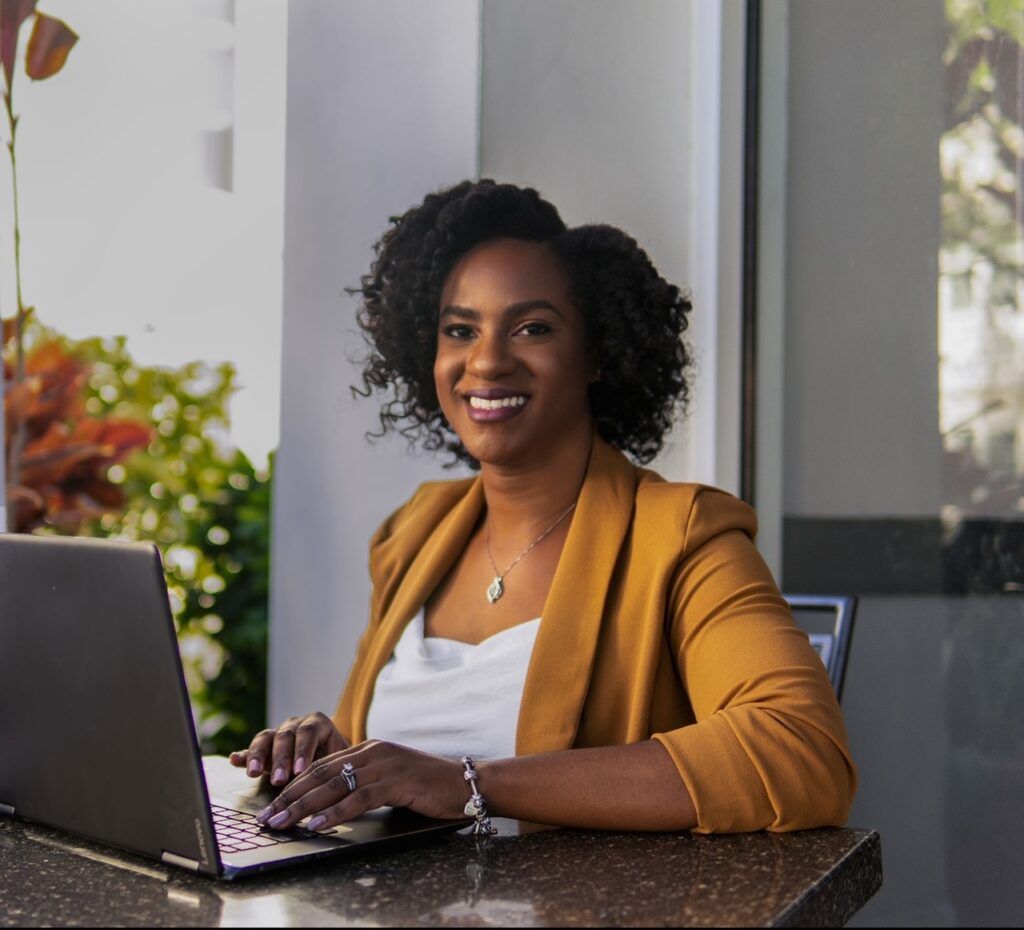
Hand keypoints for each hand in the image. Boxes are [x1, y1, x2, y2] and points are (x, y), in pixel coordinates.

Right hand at [229, 711, 348, 786]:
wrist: (333, 758)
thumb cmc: (339, 762)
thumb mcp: (339, 761)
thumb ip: (331, 766)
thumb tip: (329, 782)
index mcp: (317, 724)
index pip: (308, 733)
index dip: (303, 751)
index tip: (300, 772)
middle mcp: (296, 725)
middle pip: (285, 737)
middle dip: (281, 760)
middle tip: (279, 780)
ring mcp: (278, 734)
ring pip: (266, 738)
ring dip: (258, 755)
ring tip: (253, 772)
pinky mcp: (265, 747)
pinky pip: (252, 748)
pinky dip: (244, 755)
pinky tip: (234, 760)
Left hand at [254, 740, 466, 831]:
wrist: (466, 783)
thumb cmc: (429, 787)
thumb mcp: (391, 781)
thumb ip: (365, 784)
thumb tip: (332, 804)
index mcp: (369, 749)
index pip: (322, 766)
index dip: (294, 785)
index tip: (272, 804)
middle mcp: (373, 751)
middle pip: (321, 774)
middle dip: (289, 796)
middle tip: (266, 817)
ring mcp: (385, 764)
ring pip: (334, 785)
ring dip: (303, 806)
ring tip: (281, 822)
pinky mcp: (396, 781)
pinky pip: (358, 798)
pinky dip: (334, 813)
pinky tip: (317, 825)